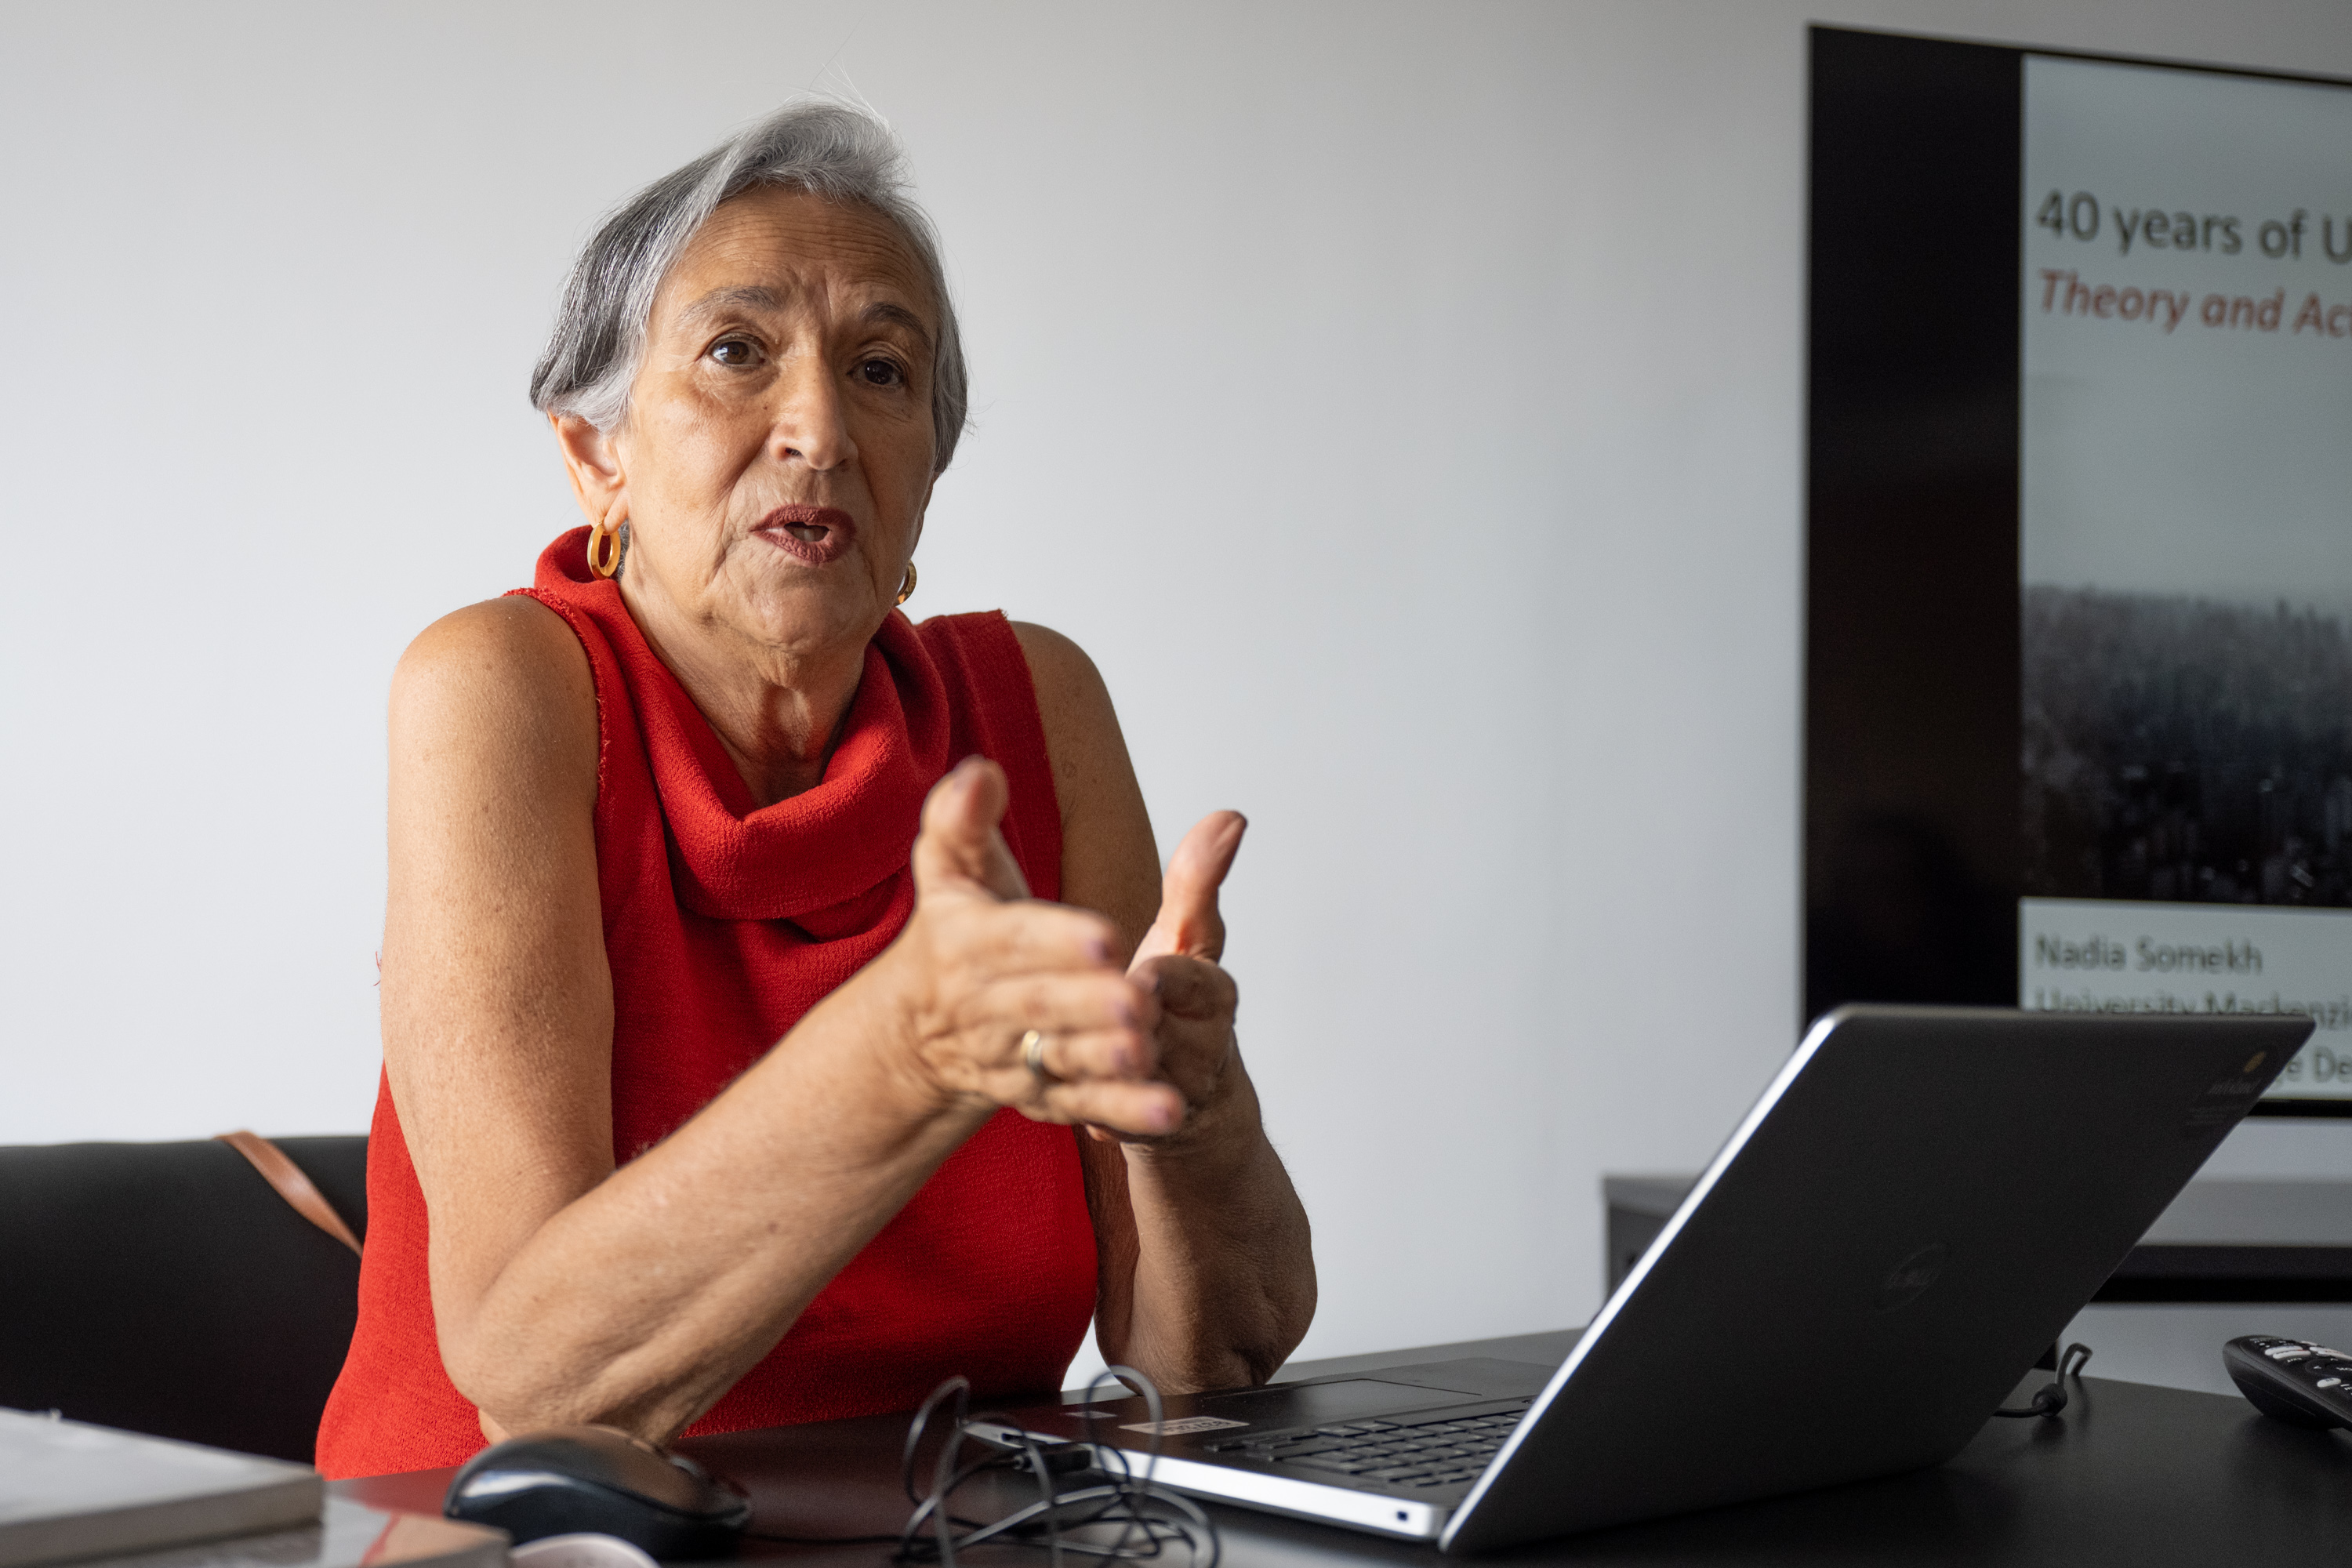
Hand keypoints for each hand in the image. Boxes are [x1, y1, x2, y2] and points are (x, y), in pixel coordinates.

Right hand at [886, 757, 1182, 1135]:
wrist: (920, 1029)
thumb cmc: (957, 930)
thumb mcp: (951, 868)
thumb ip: (964, 817)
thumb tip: (980, 771)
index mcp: (967, 941)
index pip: (1012, 939)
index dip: (1056, 939)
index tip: (1106, 936)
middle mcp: (985, 1005)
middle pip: (1039, 1005)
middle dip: (1087, 1003)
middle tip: (1139, 999)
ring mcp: (1013, 1057)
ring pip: (1060, 1060)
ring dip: (1105, 1063)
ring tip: (1148, 1054)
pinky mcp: (1040, 1096)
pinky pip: (1084, 1107)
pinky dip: (1125, 1112)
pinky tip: (1170, 1110)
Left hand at [1094, 811, 1246, 1144]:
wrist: (1181, 1093)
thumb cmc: (1172, 998)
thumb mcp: (1186, 936)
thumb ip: (1196, 881)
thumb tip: (1231, 817)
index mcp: (1211, 991)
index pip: (1188, 977)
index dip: (1161, 977)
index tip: (1140, 972)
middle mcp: (1203, 1045)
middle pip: (1158, 1028)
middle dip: (1126, 1018)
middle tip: (1100, 1008)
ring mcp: (1174, 1091)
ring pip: (1133, 1074)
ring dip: (1102, 1062)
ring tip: (1071, 1051)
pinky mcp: (1144, 1128)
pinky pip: (1121, 1121)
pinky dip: (1105, 1112)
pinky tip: (1087, 1111)